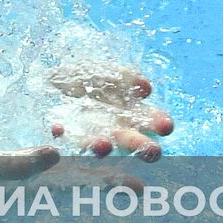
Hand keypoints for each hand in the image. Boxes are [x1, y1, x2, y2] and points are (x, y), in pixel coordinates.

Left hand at [45, 63, 173, 161]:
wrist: (56, 78)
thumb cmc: (90, 76)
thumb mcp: (109, 71)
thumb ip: (126, 77)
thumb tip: (146, 89)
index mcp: (132, 113)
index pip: (151, 121)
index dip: (160, 123)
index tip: (167, 126)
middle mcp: (116, 129)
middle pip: (132, 142)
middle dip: (143, 147)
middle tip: (153, 151)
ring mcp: (91, 134)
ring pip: (100, 147)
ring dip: (102, 147)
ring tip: (102, 144)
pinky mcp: (66, 134)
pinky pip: (64, 136)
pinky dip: (62, 132)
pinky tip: (58, 127)